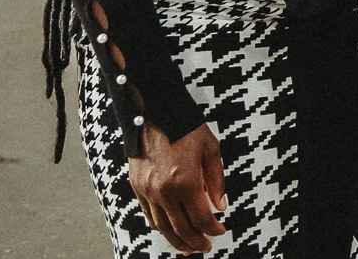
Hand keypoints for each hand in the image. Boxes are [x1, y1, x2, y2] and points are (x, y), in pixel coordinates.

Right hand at [127, 122, 226, 253]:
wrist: (155, 112)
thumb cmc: (186, 128)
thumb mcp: (211, 150)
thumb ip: (216, 181)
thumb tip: (220, 206)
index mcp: (185, 181)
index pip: (201, 217)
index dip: (213, 229)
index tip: (220, 231)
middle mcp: (164, 191)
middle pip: (181, 228)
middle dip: (195, 241)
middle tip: (205, 247)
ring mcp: (147, 191)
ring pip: (162, 226)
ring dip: (176, 240)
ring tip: (188, 247)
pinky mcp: (136, 187)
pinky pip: (148, 215)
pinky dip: (160, 227)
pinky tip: (169, 230)